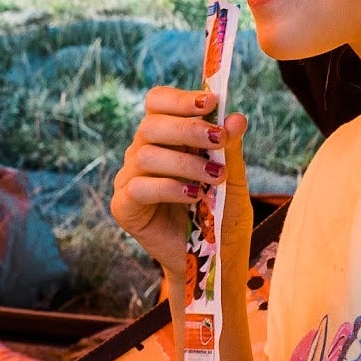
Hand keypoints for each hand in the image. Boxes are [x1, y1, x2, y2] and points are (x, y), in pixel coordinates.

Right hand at [109, 85, 224, 281]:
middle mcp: (142, 154)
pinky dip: (169, 188)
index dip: (180, 99)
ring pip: (146, 155)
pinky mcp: (124, 207)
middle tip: (217, 139)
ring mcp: (129, 180)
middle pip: (151, 125)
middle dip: (187, 128)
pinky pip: (139, 187)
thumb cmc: (221, 217)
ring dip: (185, 163)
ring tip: (213, 178)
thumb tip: (236, 117)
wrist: (213, 261)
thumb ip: (230, 149)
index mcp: (166, 139)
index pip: (158, 103)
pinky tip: (193, 197)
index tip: (211, 102)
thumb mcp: (231, 179)